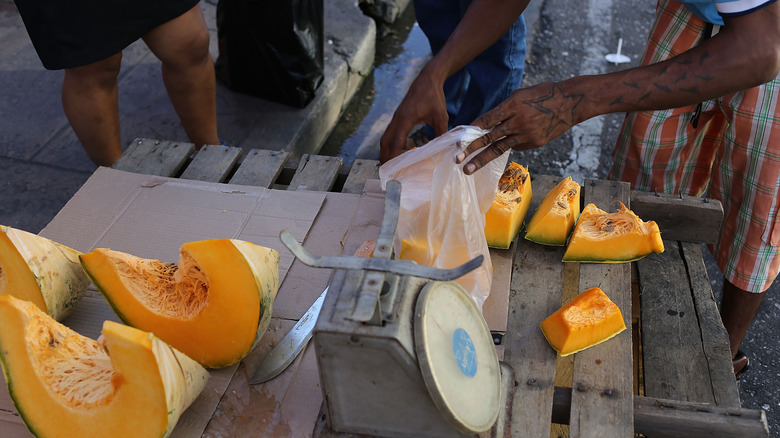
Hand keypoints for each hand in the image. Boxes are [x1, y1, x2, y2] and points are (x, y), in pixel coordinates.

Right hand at [380, 65, 448, 162]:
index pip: (395, 142)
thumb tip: (446, 150)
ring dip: (386, 151)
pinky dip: (391, 144)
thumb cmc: (434, 97)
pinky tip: (400, 151)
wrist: (427, 79)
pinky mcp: (398, 117)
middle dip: (384, 157)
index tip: (393, 169)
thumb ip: (441, 133)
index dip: (392, 157)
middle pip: (385, 142)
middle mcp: (397, 119)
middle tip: (387, 173)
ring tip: (390, 166)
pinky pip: (391, 133)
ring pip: (385, 138)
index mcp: (405, 119)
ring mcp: (396, 117)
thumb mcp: (441, 116)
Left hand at [456, 81, 585, 173]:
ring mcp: (526, 135)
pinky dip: (510, 144)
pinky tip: (517, 138)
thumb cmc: (543, 94)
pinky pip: (516, 146)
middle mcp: (517, 122)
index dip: (473, 130)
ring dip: (481, 160)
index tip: (460, 140)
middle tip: (457, 160)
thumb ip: (504, 109)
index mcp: (512, 106)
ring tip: (468, 169)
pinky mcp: (534, 143)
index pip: (487, 120)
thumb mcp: (520, 95)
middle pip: (489, 138)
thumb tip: (488, 123)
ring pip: (499, 149)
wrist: (570, 103)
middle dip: (471, 150)